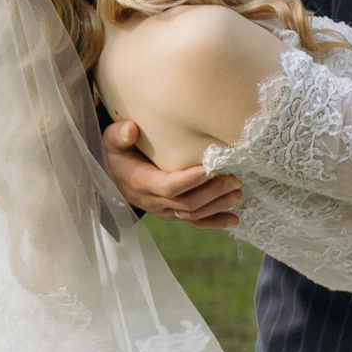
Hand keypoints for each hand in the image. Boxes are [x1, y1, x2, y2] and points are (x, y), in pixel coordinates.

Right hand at [102, 118, 242, 229]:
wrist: (113, 173)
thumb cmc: (117, 151)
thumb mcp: (112, 140)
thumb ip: (119, 134)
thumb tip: (131, 129)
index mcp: (140, 182)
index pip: (167, 186)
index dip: (189, 180)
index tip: (210, 169)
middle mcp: (152, 201)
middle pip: (186, 202)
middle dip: (212, 192)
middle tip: (234, 179)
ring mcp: (164, 210)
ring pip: (193, 214)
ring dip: (218, 206)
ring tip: (239, 194)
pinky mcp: (172, 213)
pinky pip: (194, 222)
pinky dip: (215, 222)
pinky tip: (234, 220)